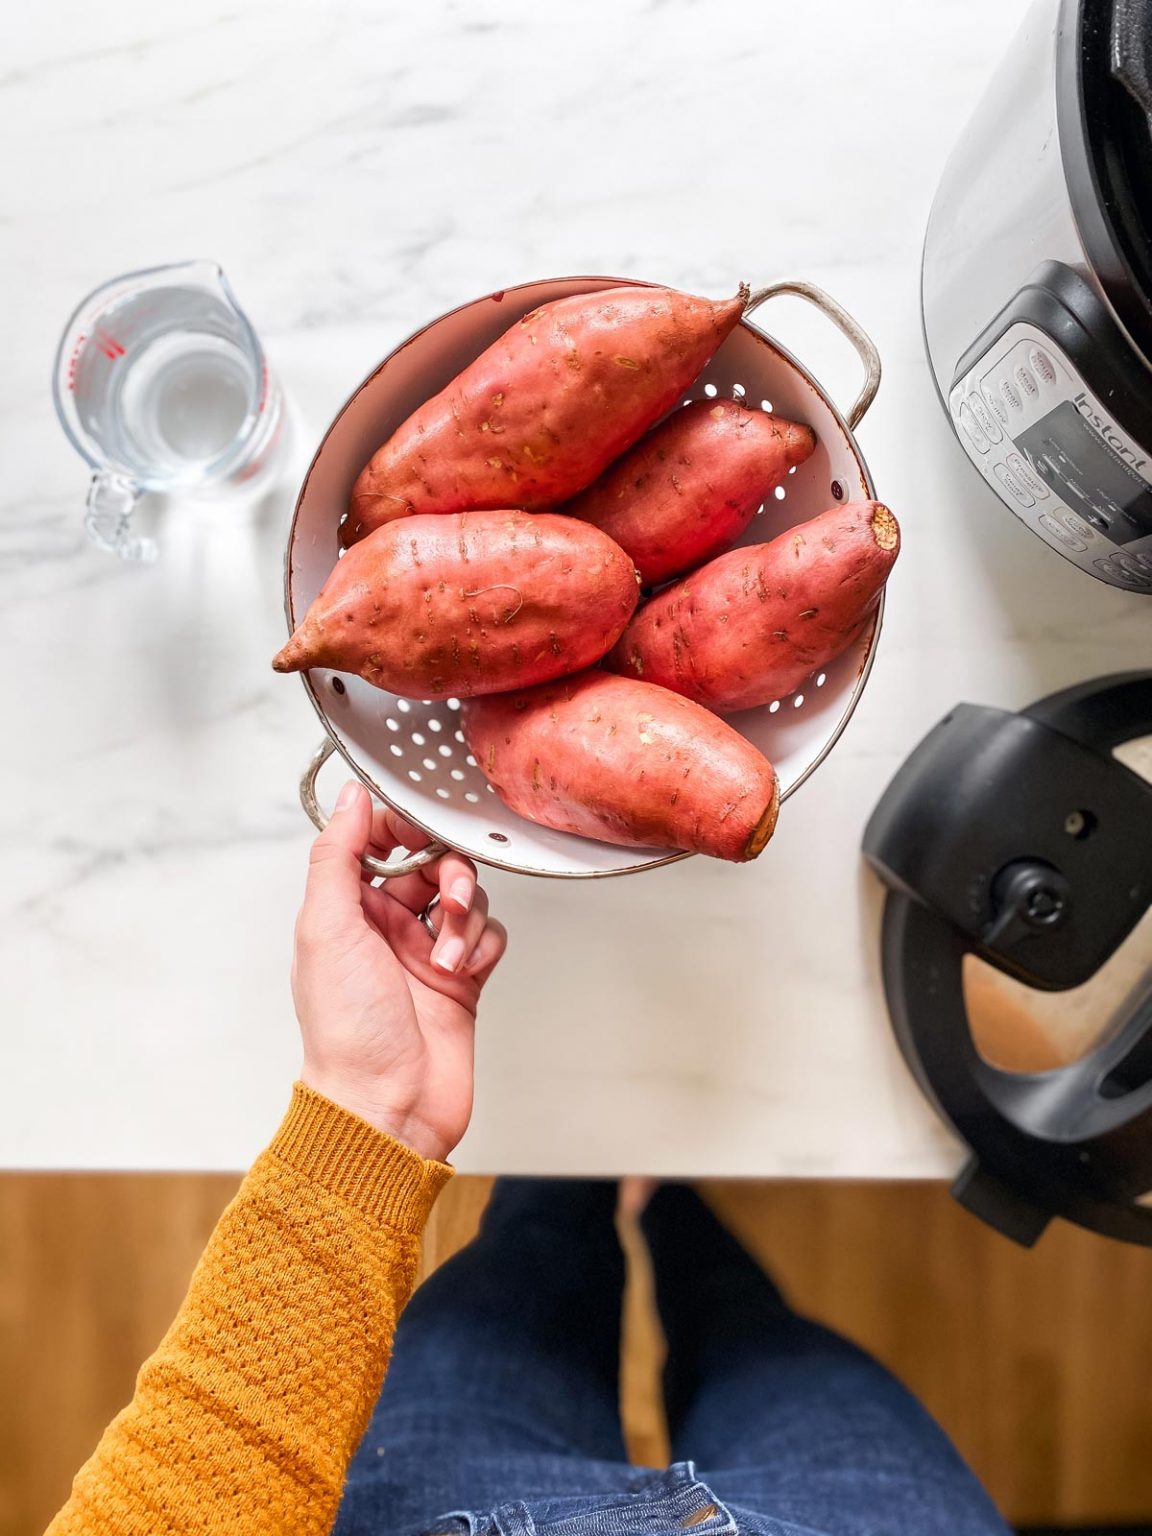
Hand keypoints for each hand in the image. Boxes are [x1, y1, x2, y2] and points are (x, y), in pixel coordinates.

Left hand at [292, 780, 506, 1160]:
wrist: (387, 1104)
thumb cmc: (346, 1029)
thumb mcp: (325, 928)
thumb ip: (337, 856)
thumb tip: (350, 798)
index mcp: (345, 908)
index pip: (379, 840)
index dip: (404, 827)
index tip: (424, 828)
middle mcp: (385, 924)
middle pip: (432, 863)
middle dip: (448, 874)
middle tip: (446, 899)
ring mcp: (425, 951)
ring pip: (465, 897)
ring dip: (463, 919)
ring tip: (446, 957)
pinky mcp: (462, 978)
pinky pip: (488, 936)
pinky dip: (481, 946)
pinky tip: (462, 972)